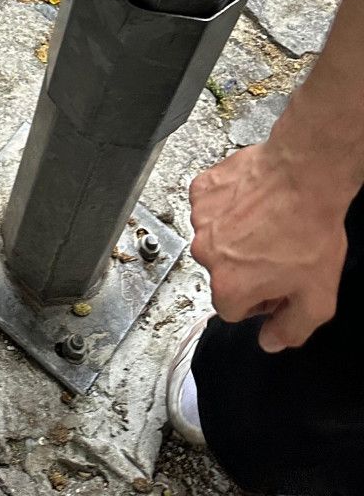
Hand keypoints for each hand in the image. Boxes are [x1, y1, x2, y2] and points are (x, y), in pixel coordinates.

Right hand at [189, 133, 349, 352]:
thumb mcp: (317, 298)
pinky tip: (252, 203)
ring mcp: (200, 219)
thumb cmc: (309, 229)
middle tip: (275, 250)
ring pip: (214, 240)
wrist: (303, 174)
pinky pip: (209, 208)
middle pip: (220, 274)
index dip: (259, 299)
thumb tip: (271, 342)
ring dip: (234, 236)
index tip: (276, 281)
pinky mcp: (201, 190)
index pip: (232, 310)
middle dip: (244, 268)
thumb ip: (292, 330)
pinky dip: (227, 207)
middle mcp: (206, 254)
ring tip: (267, 223)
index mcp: (229, 286)